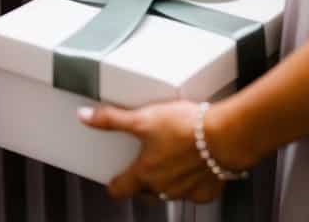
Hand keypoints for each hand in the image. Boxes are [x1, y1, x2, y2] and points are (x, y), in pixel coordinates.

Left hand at [79, 101, 223, 202]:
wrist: (223, 136)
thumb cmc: (185, 127)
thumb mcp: (142, 117)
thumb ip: (111, 119)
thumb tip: (84, 116)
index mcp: (145, 173)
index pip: (120, 189)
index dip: (114, 185)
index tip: (112, 183)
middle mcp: (164, 188)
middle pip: (145, 192)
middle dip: (141, 182)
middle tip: (140, 166)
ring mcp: (186, 191)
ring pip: (169, 192)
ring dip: (166, 180)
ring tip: (169, 159)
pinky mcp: (207, 190)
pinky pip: (195, 191)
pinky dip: (192, 181)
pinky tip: (195, 164)